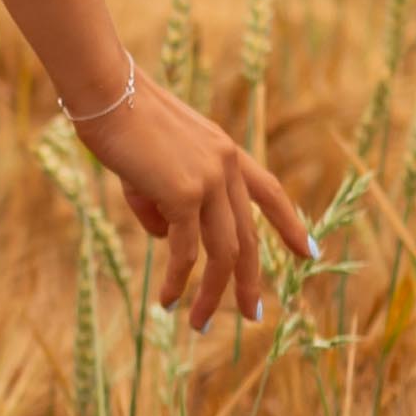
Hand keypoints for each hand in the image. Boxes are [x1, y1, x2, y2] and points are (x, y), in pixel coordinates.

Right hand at [74, 75, 313, 330]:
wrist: (106, 91)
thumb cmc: (118, 120)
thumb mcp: (149, 165)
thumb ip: (162, 203)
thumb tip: (166, 239)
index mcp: (225, 152)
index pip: (270, 192)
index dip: (290, 225)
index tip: (310, 253)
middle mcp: (226, 166)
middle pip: (248, 237)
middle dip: (250, 281)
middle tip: (253, 315)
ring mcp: (209, 181)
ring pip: (223, 253)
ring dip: (213, 294)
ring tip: (199, 324)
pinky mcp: (184, 193)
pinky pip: (185, 251)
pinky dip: (177, 280)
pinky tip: (167, 300)